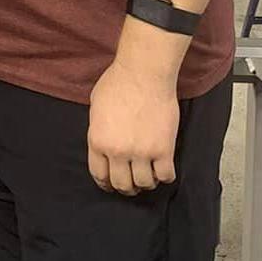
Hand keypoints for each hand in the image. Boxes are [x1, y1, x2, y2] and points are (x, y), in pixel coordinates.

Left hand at [86, 56, 178, 194]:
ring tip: (148, 173)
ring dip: (146, 181)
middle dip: (127, 187)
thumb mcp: (96, 106)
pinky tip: (163, 167)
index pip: (99, 175)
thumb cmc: (118, 82)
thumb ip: (98, 129)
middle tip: (132, 182)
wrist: (143, 73)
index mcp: (97, 140)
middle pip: (122, 184)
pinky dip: (165, 176)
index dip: (106, 183)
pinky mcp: (164, 150)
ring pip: (145, 184)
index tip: (111, 184)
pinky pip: (165, 176)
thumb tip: (103, 144)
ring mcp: (141, 152)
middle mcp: (118, 151)